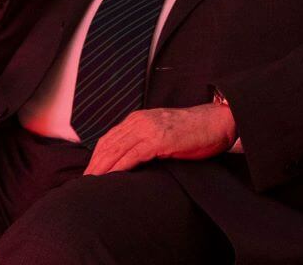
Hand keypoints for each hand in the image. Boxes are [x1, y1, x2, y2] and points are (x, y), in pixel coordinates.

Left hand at [84, 103, 236, 174]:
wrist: (219, 121)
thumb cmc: (196, 130)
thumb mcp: (164, 131)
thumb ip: (147, 140)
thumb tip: (132, 159)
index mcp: (140, 118)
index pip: (110, 138)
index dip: (96, 156)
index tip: (89, 173)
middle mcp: (140, 121)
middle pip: (108, 144)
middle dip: (94, 165)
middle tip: (83, 183)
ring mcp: (149, 129)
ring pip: (116, 150)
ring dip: (101, 168)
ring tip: (91, 184)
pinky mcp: (159, 140)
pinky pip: (132, 156)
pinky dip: (118, 168)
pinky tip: (110, 178)